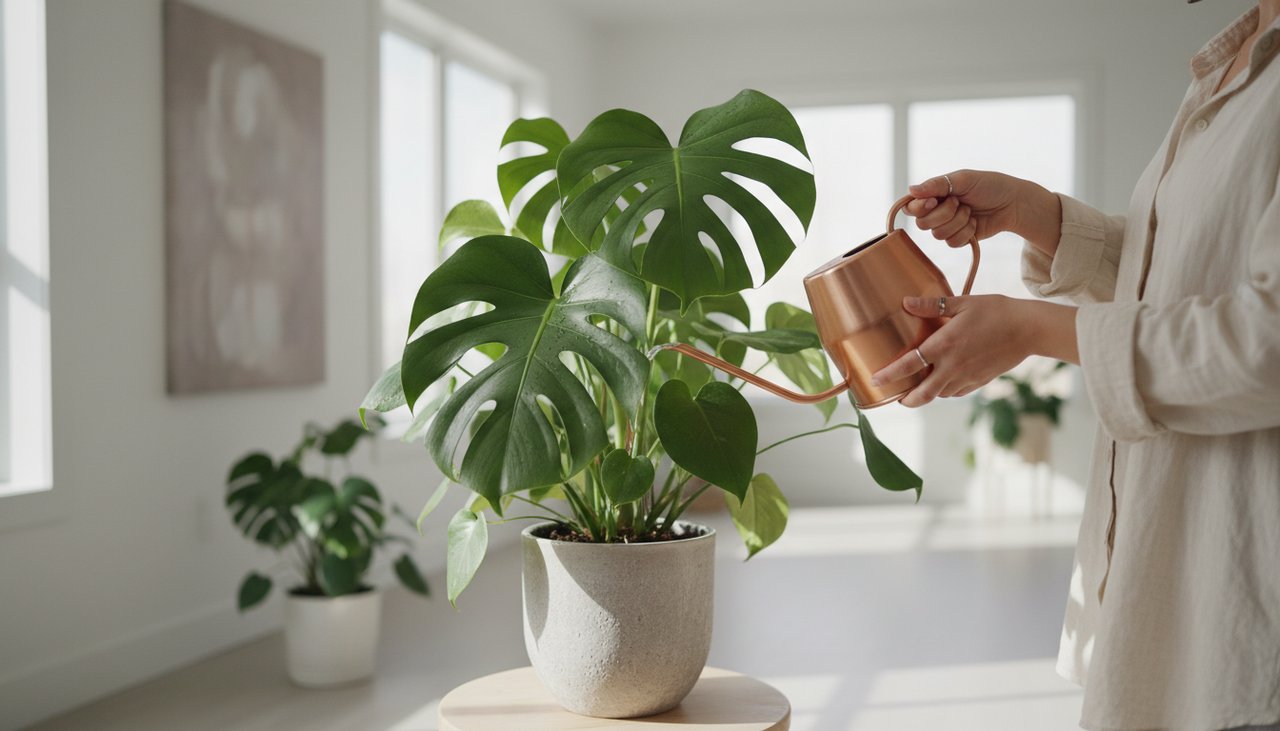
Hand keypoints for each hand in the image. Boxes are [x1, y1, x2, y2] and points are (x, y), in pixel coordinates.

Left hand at [871, 295, 1077, 407]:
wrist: (1030, 329)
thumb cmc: (996, 311)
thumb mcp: (962, 302)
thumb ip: (932, 305)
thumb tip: (906, 302)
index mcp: (944, 345)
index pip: (908, 365)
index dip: (889, 375)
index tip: (875, 380)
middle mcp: (952, 366)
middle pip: (922, 394)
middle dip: (905, 400)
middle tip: (895, 397)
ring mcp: (967, 377)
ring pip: (939, 395)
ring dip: (925, 394)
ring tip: (916, 389)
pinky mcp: (979, 382)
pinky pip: (956, 392)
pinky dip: (945, 391)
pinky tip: (942, 382)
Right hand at [904, 169, 1060, 252]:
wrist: (1012, 203)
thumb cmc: (989, 186)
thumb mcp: (963, 179)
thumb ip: (936, 185)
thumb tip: (910, 190)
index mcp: (933, 194)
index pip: (911, 207)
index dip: (920, 208)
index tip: (935, 200)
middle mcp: (936, 211)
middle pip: (922, 224)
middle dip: (944, 214)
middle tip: (960, 202)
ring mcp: (946, 226)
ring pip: (938, 235)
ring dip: (958, 222)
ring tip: (970, 211)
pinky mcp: (958, 238)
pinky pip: (952, 243)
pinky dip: (966, 232)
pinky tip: (975, 223)